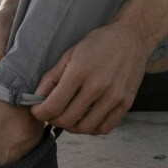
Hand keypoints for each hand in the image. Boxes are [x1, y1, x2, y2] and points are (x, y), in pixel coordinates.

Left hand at [31, 23, 147, 135]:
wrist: (131, 38)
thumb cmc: (98, 43)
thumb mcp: (71, 53)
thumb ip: (52, 77)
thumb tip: (36, 99)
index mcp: (79, 71)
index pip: (53, 106)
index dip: (40, 113)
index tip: (38, 110)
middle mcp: (97, 86)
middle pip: (67, 119)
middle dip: (54, 119)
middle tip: (52, 113)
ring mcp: (114, 96)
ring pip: (85, 127)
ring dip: (72, 127)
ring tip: (69, 116)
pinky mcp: (126, 102)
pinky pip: (104, 128)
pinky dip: (92, 129)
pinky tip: (87, 118)